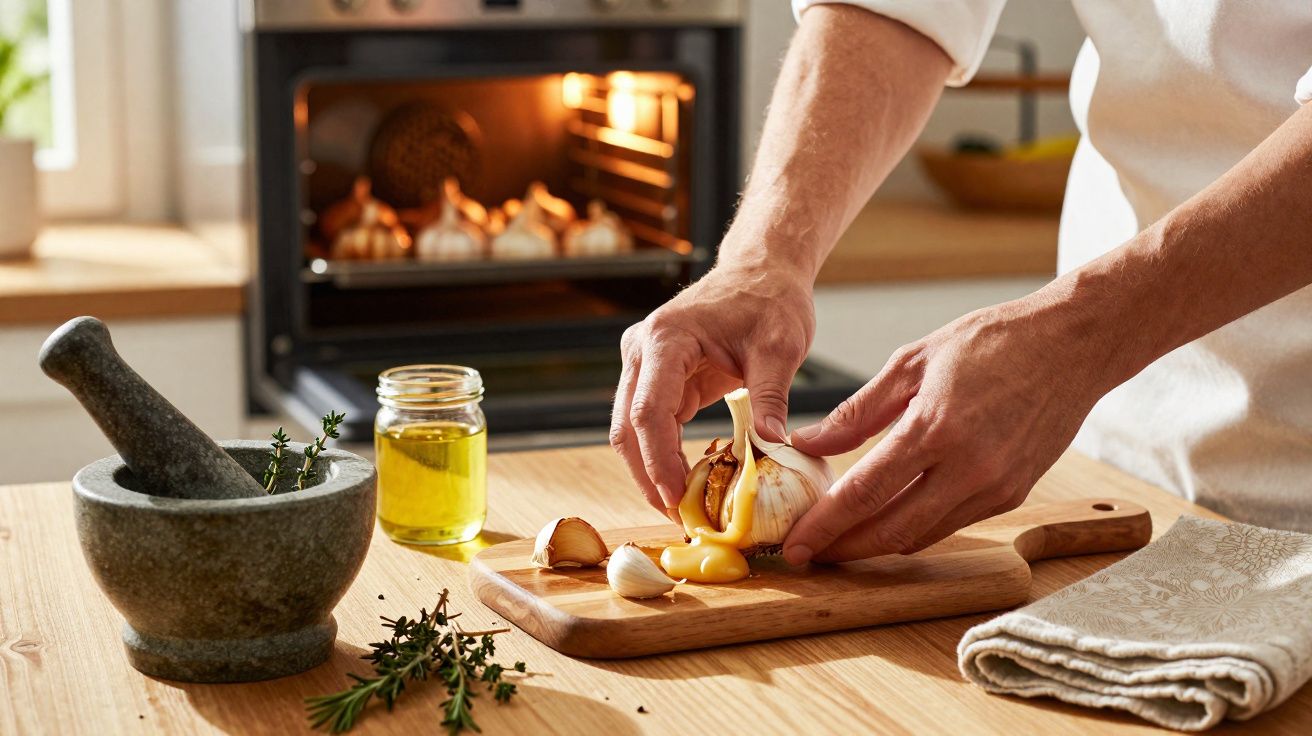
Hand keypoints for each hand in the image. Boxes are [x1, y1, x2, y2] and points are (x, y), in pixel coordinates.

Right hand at [611, 263, 814, 514]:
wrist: (761, 271)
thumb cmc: (769, 300)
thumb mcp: (781, 347)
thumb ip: (772, 396)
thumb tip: (774, 445)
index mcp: (666, 339)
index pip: (649, 411)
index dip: (658, 462)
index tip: (676, 500)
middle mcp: (642, 351)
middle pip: (628, 427)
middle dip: (648, 477)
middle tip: (678, 518)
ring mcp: (643, 364)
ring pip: (631, 430)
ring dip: (651, 471)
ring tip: (682, 509)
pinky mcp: (656, 377)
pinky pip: (651, 424)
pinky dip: (664, 455)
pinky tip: (687, 483)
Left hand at [783, 293, 1114, 563]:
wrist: (1072, 344)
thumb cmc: (993, 342)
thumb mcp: (912, 362)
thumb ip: (858, 412)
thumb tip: (809, 442)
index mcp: (935, 428)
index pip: (865, 492)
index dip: (825, 525)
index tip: (795, 545)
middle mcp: (968, 468)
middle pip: (891, 530)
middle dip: (843, 549)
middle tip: (807, 554)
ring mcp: (995, 486)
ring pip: (922, 535)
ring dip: (877, 545)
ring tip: (839, 541)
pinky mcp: (1013, 494)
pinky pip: (951, 523)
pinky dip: (914, 529)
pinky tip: (887, 521)